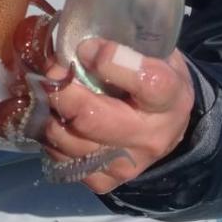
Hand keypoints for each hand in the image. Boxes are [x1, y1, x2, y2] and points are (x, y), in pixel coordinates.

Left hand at [44, 39, 194, 193]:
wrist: (169, 128)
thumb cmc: (156, 79)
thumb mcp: (156, 53)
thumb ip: (125, 44)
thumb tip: (77, 40)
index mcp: (170, 98)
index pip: (146, 81)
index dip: (111, 61)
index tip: (87, 48)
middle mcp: (149, 137)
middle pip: (92, 118)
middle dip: (63, 91)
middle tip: (53, 72)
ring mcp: (125, 165)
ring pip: (69, 142)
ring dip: (50, 113)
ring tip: (51, 93)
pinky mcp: (104, 181)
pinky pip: (62, 161)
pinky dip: (52, 137)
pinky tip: (58, 119)